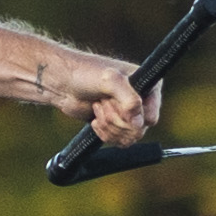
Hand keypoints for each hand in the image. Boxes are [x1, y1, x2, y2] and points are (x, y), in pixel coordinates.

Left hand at [63, 42, 166, 157]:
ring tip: (98, 107)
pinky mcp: (116, 125)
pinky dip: (104, 134)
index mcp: (148, 86)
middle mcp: (142, 101)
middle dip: (115, 120)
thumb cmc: (87, 74)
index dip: (132, 116)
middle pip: (138, 130)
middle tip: (103, 102)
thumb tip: (139, 124)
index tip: (114, 102)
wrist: (64, 83)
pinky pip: (119, 141)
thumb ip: (129, 99)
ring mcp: (129, 114)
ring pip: (129, 138)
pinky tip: (95, 119)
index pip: (151, 116)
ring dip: (109, 126)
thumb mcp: (111, 81)